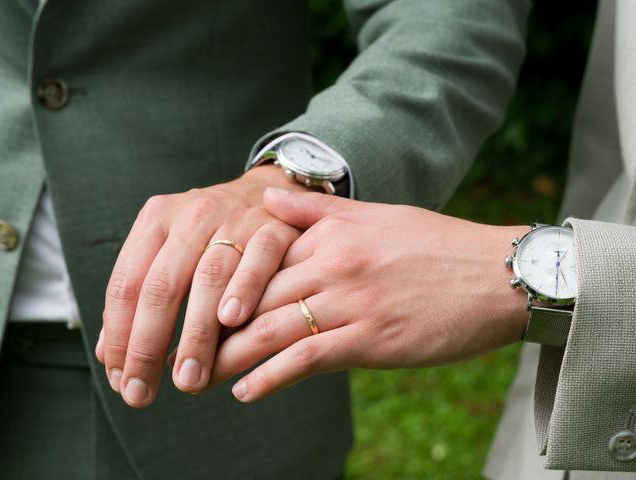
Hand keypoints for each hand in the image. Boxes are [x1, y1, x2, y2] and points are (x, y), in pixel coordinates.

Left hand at [96, 166, 305, 406]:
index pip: (126, 284)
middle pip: (161, 286)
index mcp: (156, 219)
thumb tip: (110, 353)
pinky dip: (244, 289)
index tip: (117, 379)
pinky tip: (232, 322)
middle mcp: (191, 215)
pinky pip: (258, 260)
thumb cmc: (212, 232)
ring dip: (196, 335)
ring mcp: (234, 219)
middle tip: (143, 393)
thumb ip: (142, 293)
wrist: (265, 191)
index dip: (118, 336)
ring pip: (208, 279)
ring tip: (188, 379)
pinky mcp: (273, 227)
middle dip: (147, 346)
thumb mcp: (170, 249)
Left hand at [210, 189, 529, 401]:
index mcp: (331, 235)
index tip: (190, 304)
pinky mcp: (371, 341)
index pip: (256, 261)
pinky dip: (270, 378)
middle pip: (254, 299)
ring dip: (228, 358)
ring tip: (197, 375)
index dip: (218, 286)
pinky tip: (245, 392)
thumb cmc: (437, 245)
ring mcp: (351, 304)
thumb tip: (265, 198)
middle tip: (177, 349)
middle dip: (211, 327)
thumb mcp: (376, 215)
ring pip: (270, 331)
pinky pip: (307, 360)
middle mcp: (333, 266)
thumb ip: (315, 212)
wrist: (497, 275)